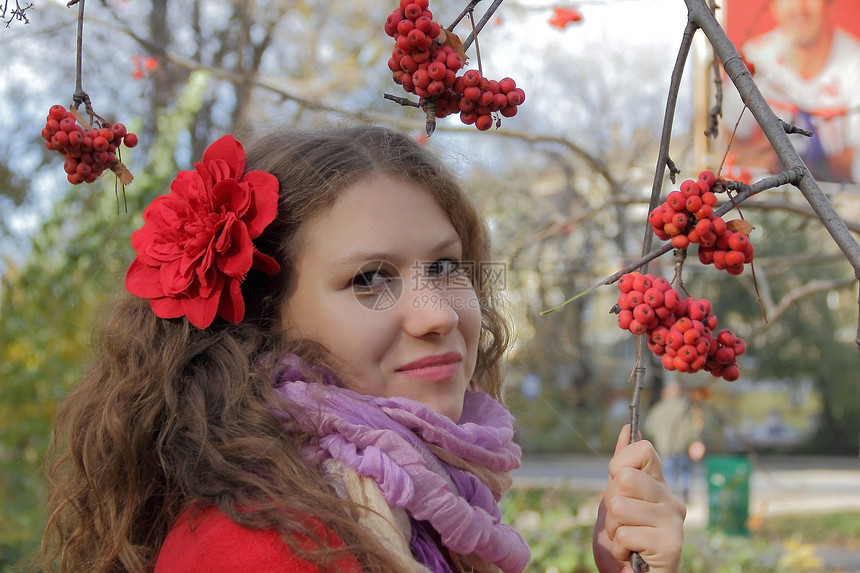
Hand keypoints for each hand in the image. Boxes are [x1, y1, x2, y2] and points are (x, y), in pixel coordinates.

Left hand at [592, 425, 685, 572]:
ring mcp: (673, 521)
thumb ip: (621, 468)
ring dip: (613, 528)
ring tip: (626, 540)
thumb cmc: (623, 542)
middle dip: (611, 503)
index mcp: (658, 485)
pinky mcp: (671, 544)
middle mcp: (671, 499)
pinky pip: (625, 533)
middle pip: (625, 478)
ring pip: (620, 507)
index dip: (620, 465)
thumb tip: (628, 428)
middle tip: (621, 522)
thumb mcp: (614, 500)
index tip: (618, 487)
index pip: (644, 449)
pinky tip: (631, 555)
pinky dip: (619, 547)